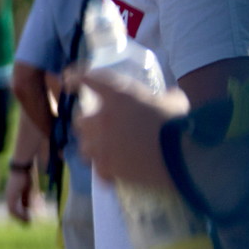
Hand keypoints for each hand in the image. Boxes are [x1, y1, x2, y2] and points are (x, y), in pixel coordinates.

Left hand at [5, 166, 36, 222]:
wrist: (21, 169)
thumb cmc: (25, 177)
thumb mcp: (27, 189)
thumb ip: (26, 198)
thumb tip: (27, 207)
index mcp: (12, 195)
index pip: (14, 208)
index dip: (20, 215)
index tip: (28, 219)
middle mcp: (9, 197)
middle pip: (12, 212)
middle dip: (20, 218)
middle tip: (28, 224)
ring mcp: (9, 196)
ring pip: (12, 211)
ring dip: (20, 218)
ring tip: (28, 222)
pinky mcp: (11, 196)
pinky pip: (13, 208)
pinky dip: (19, 214)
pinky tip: (26, 216)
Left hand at [75, 73, 187, 189]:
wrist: (180, 156)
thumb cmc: (177, 123)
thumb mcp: (175, 101)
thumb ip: (166, 96)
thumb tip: (170, 96)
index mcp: (117, 96)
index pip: (89, 79)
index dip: (76, 78)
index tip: (68, 80)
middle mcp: (101, 119)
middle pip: (80, 120)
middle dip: (89, 123)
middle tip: (103, 127)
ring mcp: (99, 145)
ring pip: (84, 146)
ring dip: (94, 146)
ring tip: (109, 151)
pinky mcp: (104, 168)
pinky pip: (98, 168)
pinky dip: (106, 169)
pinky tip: (116, 170)